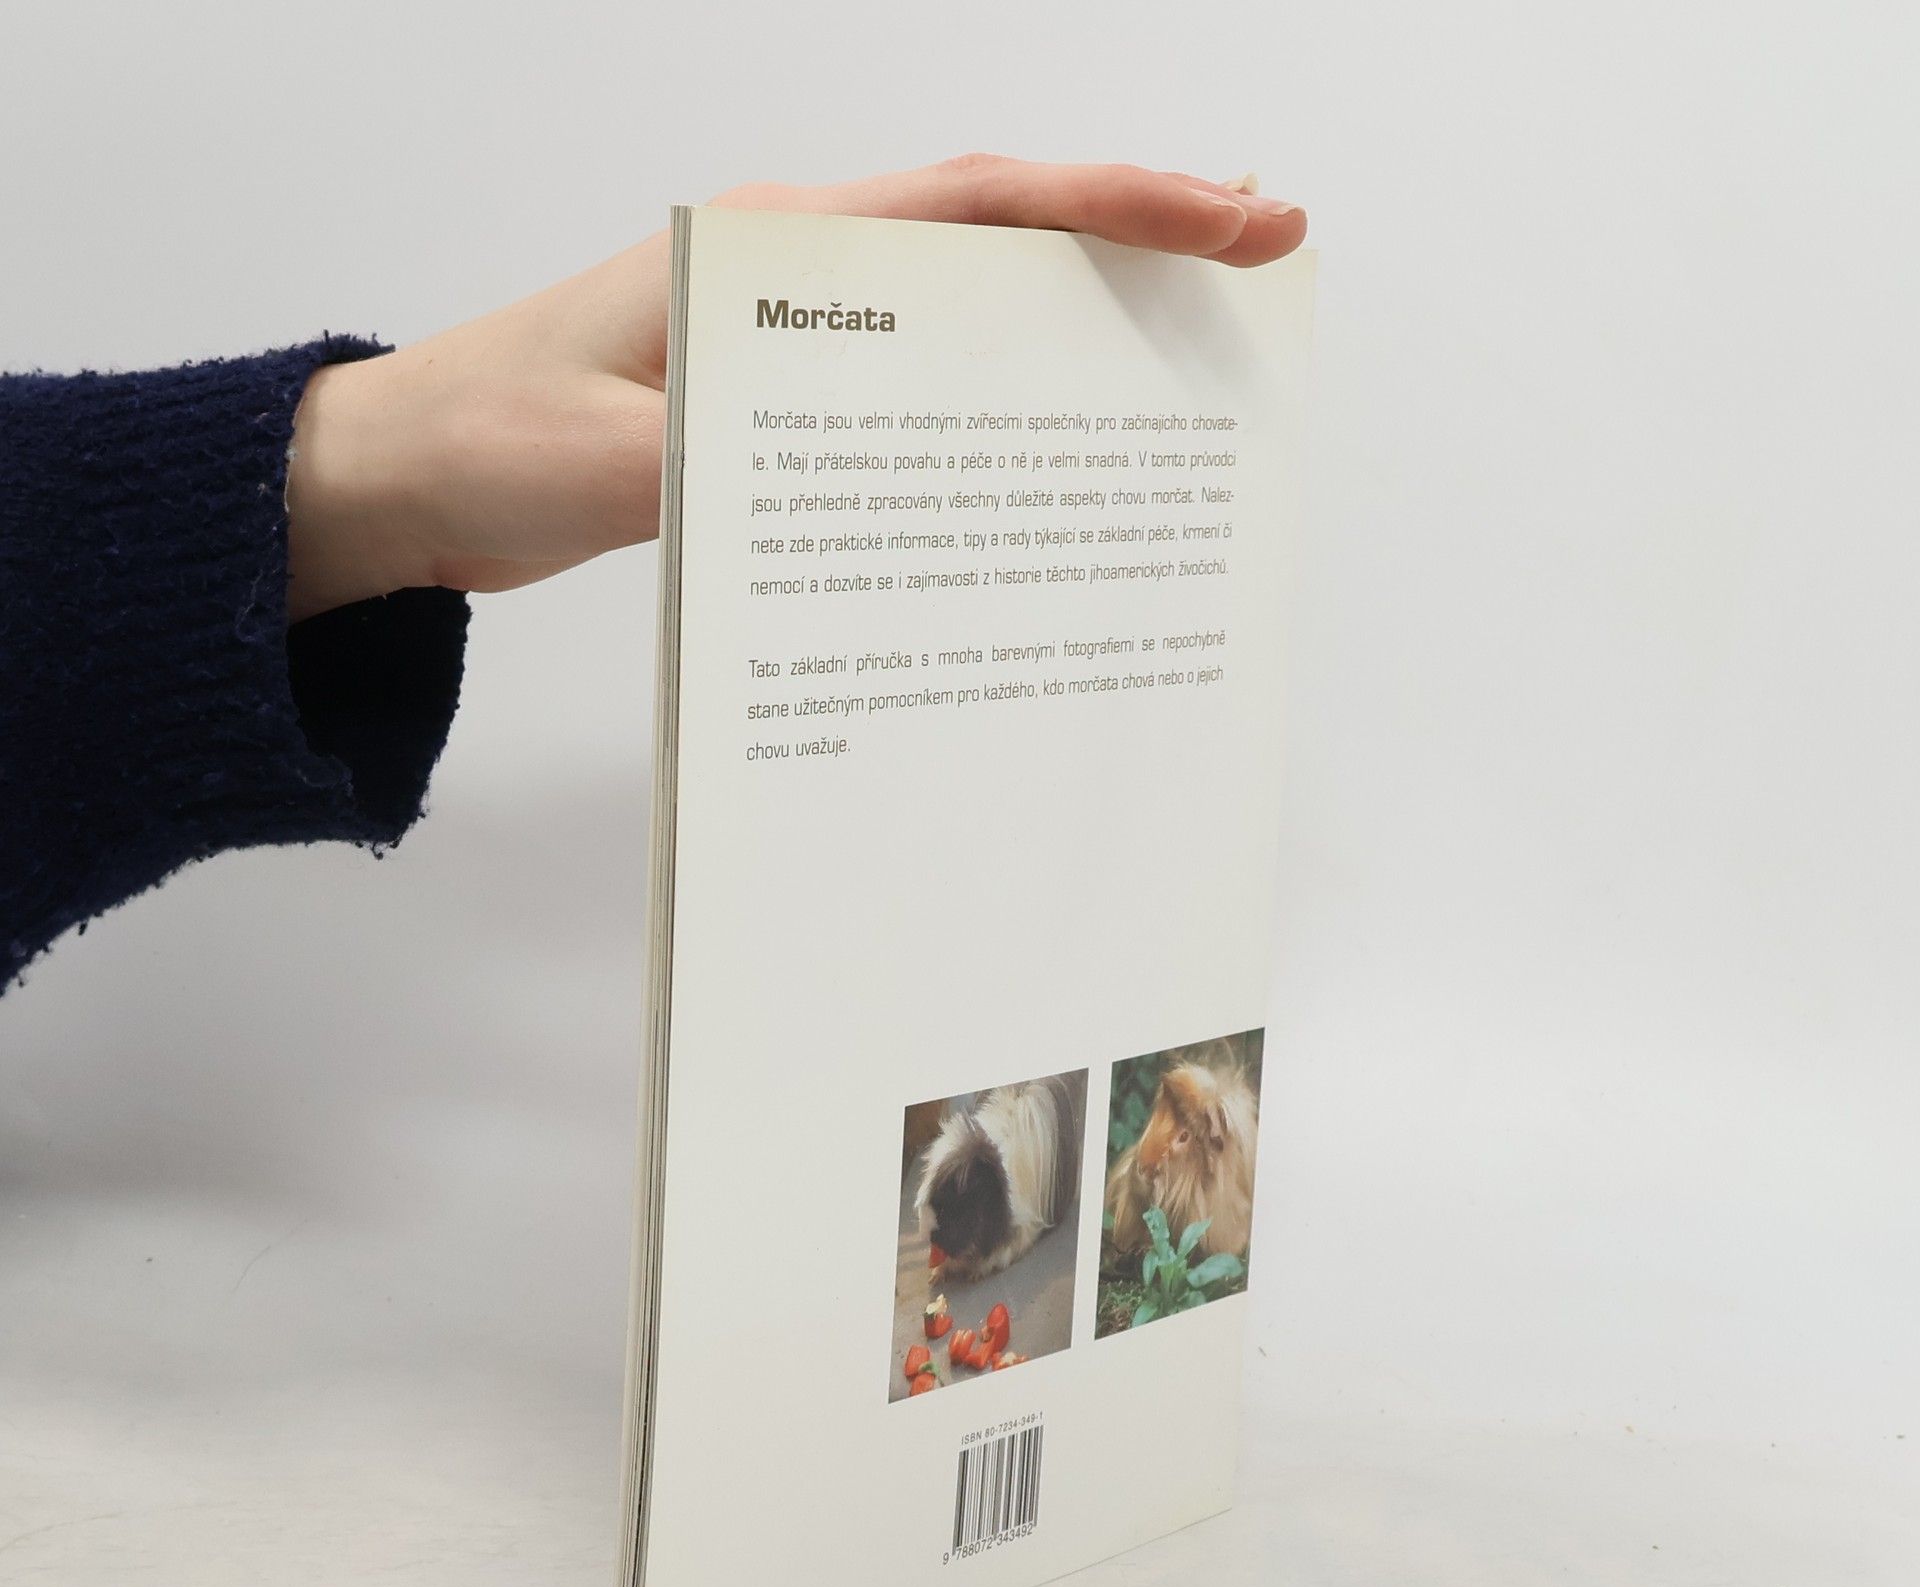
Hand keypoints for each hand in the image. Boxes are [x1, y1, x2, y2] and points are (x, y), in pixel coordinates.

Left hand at [285, 156, 1305, 622]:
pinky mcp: (774, 407)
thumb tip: (855, 490)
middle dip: (1135, 246)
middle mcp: (801, 280)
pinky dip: (988, 406)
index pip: (981, 205)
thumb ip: (733, 467)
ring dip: (1074, 325)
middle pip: (1002, 243)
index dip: (1117, 206)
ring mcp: (792, 342)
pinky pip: (912, 394)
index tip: (1234, 215)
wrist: (404, 475)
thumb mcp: (613, 462)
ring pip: (967, 316)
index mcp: (775, 252)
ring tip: (1186, 352)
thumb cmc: (488, 438)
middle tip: (1257, 267)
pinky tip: (1038, 448)